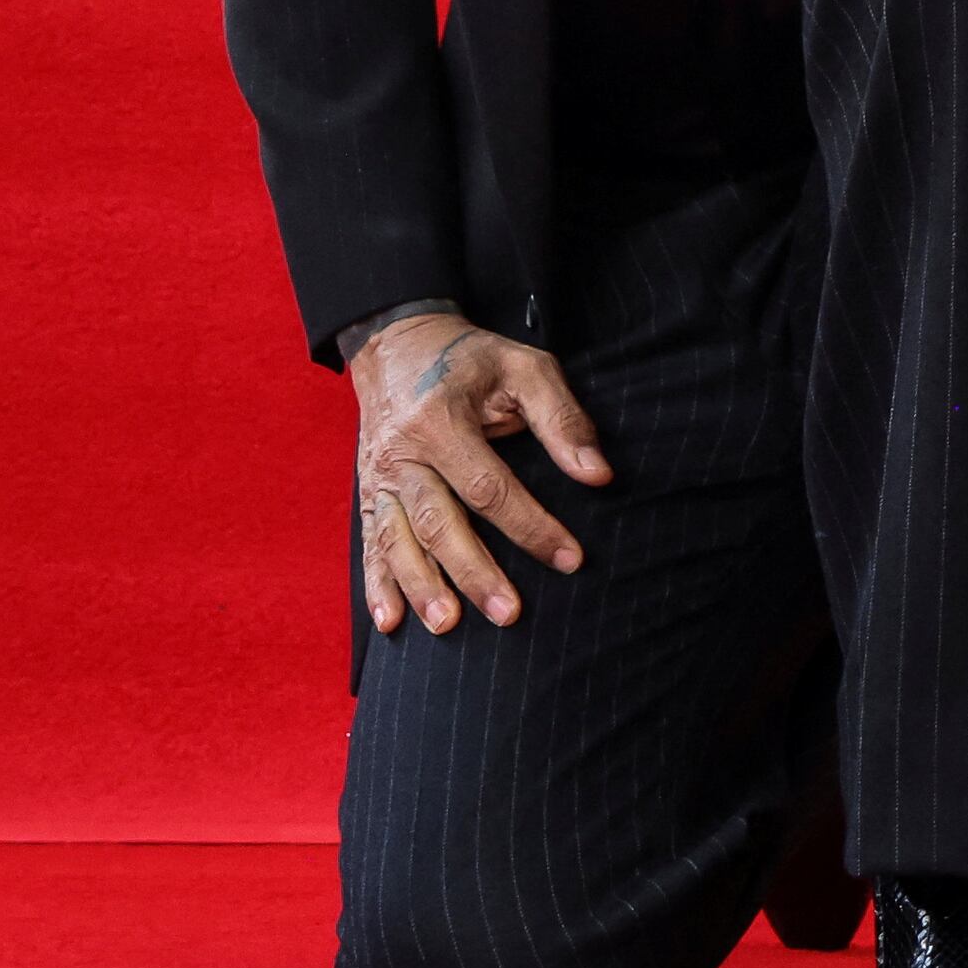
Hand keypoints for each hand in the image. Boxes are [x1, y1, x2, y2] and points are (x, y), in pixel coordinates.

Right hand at [348, 311, 608, 633]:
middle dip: (473, 571)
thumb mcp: (524, 369)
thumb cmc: (471, 359)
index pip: (489, 486)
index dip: (530, 525)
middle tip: (509, 615)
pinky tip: (390, 624)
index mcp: (439, 420)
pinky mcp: (369, 493)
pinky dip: (377, 586)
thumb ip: (562, 419)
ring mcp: (379, 477)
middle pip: (437, 521)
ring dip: (421, 586)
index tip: (570, 559)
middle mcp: (401, 453)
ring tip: (447, 626)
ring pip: (397, 540)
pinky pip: (370, 544)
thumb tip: (598, 474)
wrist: (397, 342)